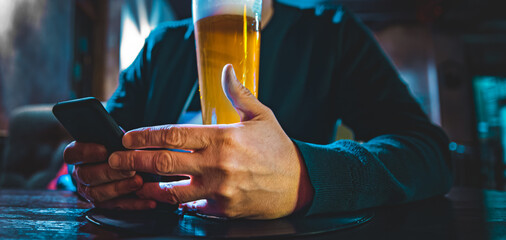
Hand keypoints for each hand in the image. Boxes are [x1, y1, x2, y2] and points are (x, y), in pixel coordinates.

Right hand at [63, 142, 155, 209]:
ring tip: (138, 182)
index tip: (105, 151)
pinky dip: (134, 204)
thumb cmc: (120, 150)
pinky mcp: (104, 204)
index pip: (72, 154)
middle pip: (87, 175)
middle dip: (110, 172)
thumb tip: (125, 141)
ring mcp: (89, 191)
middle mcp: (81, 174)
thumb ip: (115, 142)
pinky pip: (116, 206)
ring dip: (120, 188)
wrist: (127, 165)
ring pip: (97, 193)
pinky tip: (148, 201)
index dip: (87, 153)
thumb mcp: (115, 142)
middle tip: (130, 169)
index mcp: (80, 156)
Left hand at [109, 65, 313, 218]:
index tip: (128, 138)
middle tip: (115, 160)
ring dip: (148, 186)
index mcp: (222, 137)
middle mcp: (217, 163)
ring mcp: (219, 189)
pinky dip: (176, 202)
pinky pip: (191, 206)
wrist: (300, 183)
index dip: (145, 136)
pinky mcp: (223, 208)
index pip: (173, 134)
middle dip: (134, 161)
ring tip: (133, 182)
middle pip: (164, 163)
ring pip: (172, 190)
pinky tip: (165, 198)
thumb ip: (238, 93)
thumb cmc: (278, 148)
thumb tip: (227, 69)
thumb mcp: (261, 116)